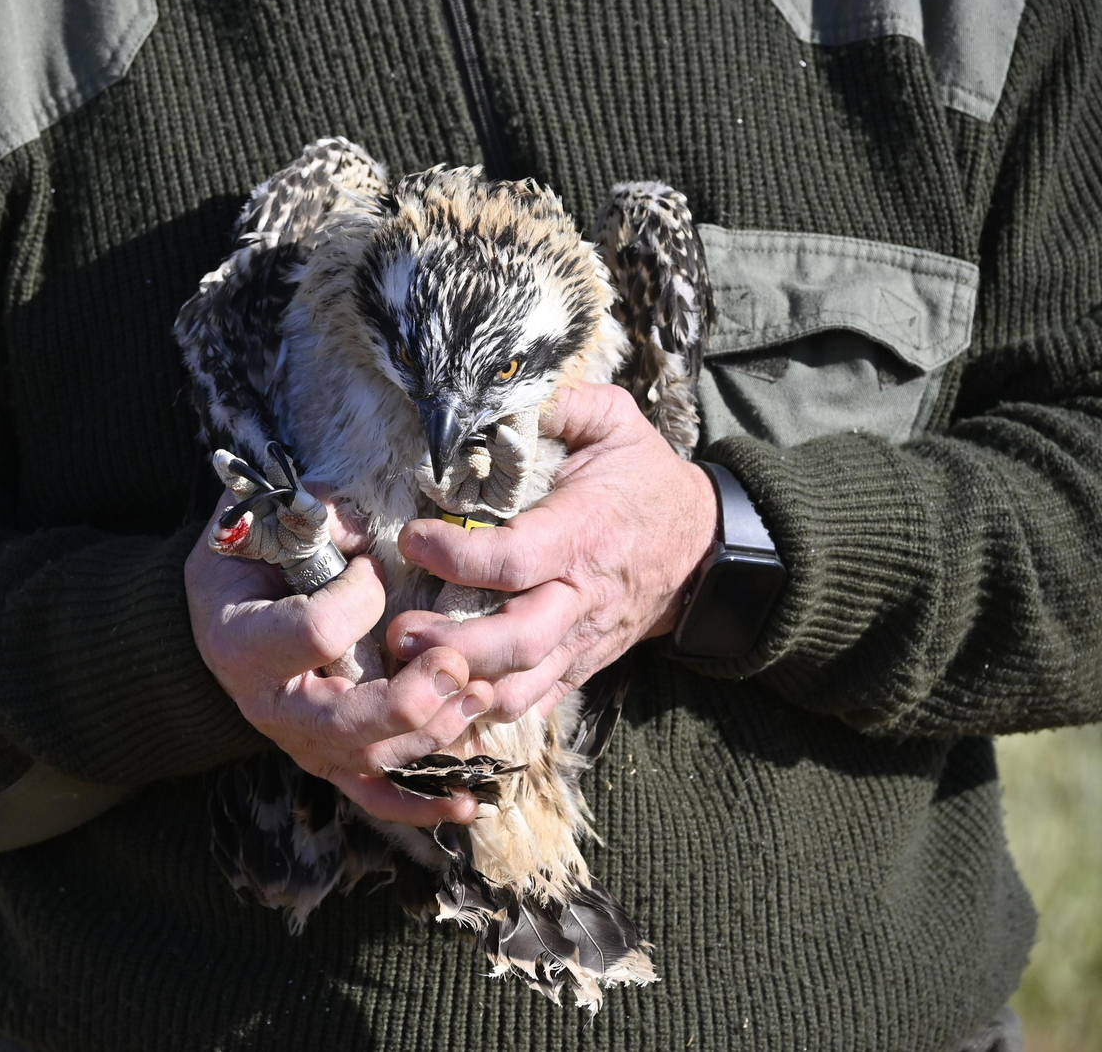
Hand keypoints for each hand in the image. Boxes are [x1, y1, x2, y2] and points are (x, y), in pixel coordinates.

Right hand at [186, 489, 495, 825]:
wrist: (222, 613)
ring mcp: (302, 742)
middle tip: (457, 663)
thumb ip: (309, 519)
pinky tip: (469, 802)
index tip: (374, 565)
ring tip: (480, 694)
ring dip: (435, 733)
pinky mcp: (329, 760)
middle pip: (346, 724)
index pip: (315, 632)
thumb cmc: (243, 560)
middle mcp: (271, 706)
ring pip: (373, 761)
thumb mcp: (258, 524)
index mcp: (244, 643)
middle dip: (411, 700)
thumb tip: (365, 534)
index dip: (359, 599)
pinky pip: (374, 796)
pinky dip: (422, 804)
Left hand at [389, 382, 718, 720]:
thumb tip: (497, 390)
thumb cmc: (644, 479)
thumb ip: (561, 402)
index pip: (516, 559)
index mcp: (584, 533)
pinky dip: (488, 710)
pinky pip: (535, 702)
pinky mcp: (579, 666)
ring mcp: (582, 640)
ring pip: (523, 686)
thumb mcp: (614, 422)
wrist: (703, 547)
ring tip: (412, 672)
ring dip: (466, 688)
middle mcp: (583, 597)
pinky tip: (442, 699)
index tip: (412, 538)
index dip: (458, 555)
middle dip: (454, 644)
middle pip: (518, 640)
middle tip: (398, 631)